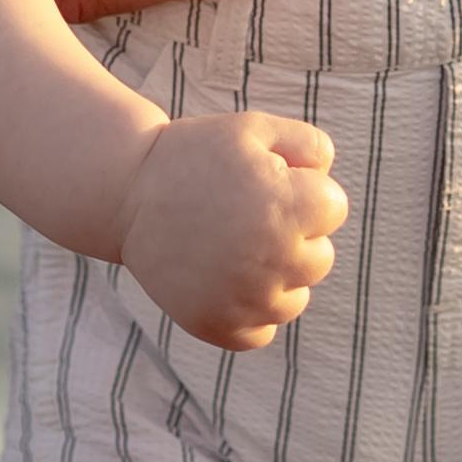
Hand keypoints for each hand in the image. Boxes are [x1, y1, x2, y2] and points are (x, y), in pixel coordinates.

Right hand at [117, 112, 346, 350]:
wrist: (127, 192)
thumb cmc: (196, 156)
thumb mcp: (255, 129)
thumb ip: (311, 146)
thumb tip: (332, 179)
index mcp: (288, 208)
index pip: (334, 209)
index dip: (302, 190)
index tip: (267, 184)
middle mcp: (272, 260)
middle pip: (320, 258)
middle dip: (294, 235)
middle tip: (245, 217)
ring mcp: (244, 300)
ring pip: (294, 299)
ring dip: (275, 278)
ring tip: (233, 249)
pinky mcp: (218, 327)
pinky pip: (261, 332)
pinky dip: (248, 313)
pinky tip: (224, 281)